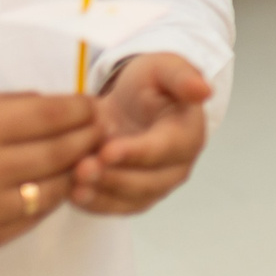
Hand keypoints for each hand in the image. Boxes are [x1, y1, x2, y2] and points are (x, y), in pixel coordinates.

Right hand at [0, 92, 104, 255]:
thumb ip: (15, 105)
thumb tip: (67, 104)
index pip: (52, 115)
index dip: (82, 110)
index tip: (93, 106)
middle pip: (62, 151)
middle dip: (90, 138)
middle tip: (102, 131)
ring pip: (57, 187)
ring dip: (78, 171)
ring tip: (86, 158)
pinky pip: (37, 216)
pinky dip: (53, 198)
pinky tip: (57, 183)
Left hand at [75, 52, 212, 214]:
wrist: (131, 103)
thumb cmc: (150, 84)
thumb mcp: (165, 67)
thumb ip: (182, 76)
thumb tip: (204, 90)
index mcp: (188, 134)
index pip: (164, 149)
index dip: (137, 152)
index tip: (107, 150)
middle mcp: (177, 166)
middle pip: (149, 182)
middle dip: (114, 178)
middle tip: (82, 169)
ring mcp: (157, 185)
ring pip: (131, 199)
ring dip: (102, 195)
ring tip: (74, 186)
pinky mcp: (134, 198)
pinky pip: (115, 208)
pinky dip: (94, 204)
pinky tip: (72, 194)